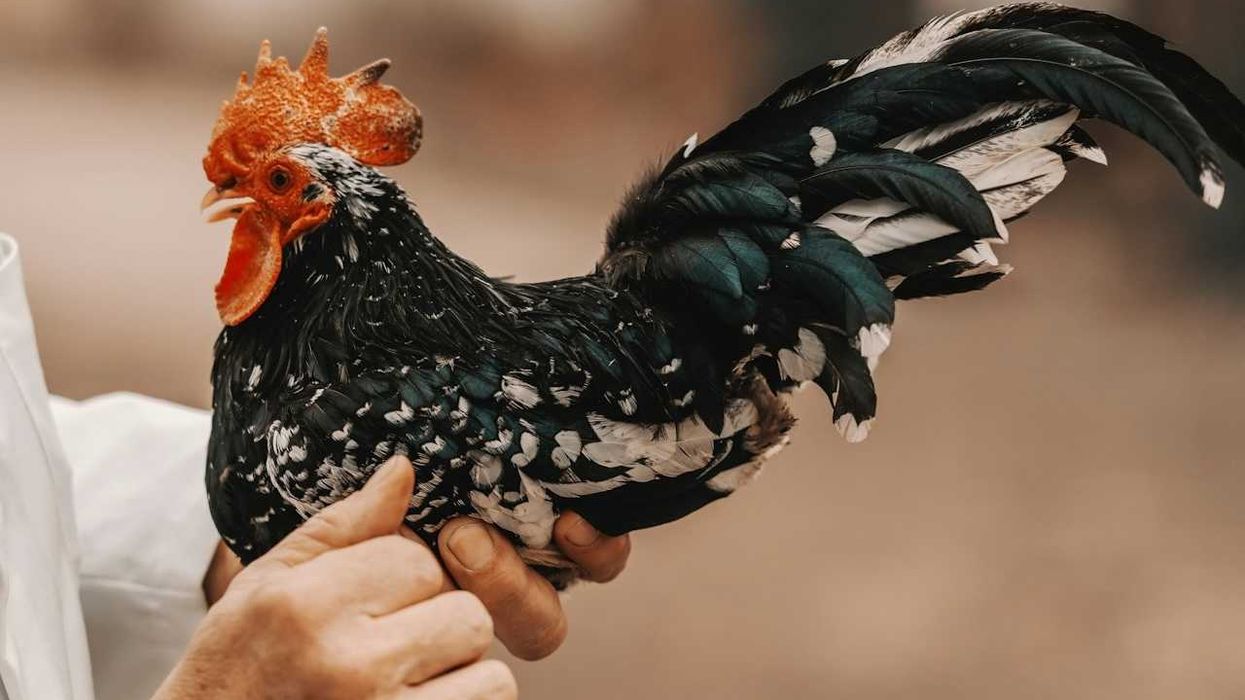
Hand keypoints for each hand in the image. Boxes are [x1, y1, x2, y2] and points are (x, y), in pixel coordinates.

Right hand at [200, 469, 632, 661]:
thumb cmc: (235, 670)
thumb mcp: (266, 587)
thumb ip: (341, 527)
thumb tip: (403, 470)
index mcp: (306, 607)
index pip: (417, 560)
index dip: (402, 577)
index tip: (369, 603)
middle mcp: (349, 664)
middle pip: (465, 613)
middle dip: (437, 623)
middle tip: (392, 646)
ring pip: (488, 673)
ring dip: (457, 676)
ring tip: (405, 682)